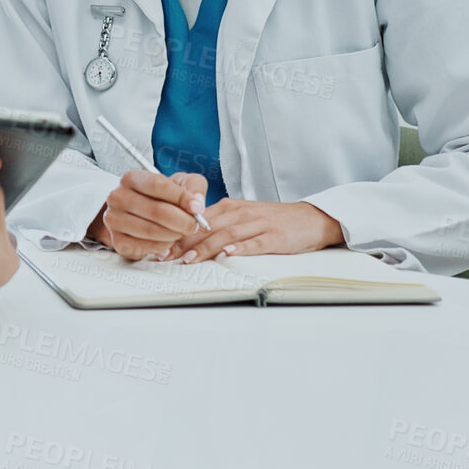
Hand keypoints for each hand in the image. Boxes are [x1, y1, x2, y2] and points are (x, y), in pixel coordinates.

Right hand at [90, 170, 209, 260]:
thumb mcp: (179, 183)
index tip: (198, 208)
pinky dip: (164, 246)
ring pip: (152, 231)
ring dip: (175, 234)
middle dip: (183, 221)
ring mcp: (114, 220)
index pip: (158, 185)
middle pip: (157, 211)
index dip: (181, 197)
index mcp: (131, 178)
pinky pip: (147, 246)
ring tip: (182, 232)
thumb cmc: (160, 197)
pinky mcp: (117, 240)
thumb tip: (197, 204)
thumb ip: (193, 186)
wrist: (136, 215)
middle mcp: (117, 197)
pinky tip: (168, 240)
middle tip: (195, 226)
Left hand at [165, 199, 343, 263]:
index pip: (197, 220)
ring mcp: (259, 224)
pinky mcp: (275, 236)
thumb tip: (188, 241)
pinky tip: (229, 255)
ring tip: (189, 260)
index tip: (159, 247)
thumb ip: (218, 226)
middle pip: (208, 228)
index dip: (176, 234)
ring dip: (206, 248)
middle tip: (165, 256)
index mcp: (230, 208)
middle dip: (184, 243)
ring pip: (227, 235)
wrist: (310, 219)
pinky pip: (256, 242)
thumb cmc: (273, 221)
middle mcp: (241, 213)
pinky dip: (242, 248)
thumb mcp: (242, 218)